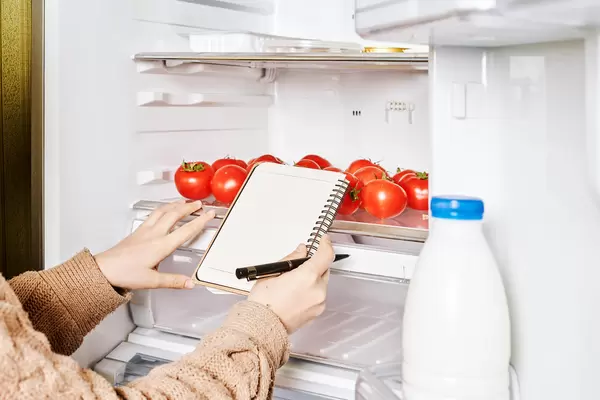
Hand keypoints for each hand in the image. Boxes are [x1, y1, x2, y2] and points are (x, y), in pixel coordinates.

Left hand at [95, 200, 214, 289]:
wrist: (104, 269)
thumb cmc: (125, 273)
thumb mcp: (153, 281)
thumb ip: (173, 281)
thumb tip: (190, 282)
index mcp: (161, 245)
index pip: (186, 230)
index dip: (200, 221)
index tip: (209, 214)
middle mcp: (154, 234)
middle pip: (175, 214)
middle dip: (189, 207)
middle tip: (199, 204)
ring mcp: (145, 230)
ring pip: (163, 211)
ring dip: (176, 204)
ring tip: (184, 202)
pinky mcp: (137, 231)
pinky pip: (153, 214)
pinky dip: (163, 208)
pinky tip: (163, 209)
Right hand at [248, 235, 334, 332]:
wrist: (262, 326)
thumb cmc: (264, 303)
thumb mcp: (273, 273)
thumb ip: (292, 259)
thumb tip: (301, 251)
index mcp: (307, 277)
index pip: (326, 255)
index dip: (325, 244)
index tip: (323, 240)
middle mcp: (317, 290)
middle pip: (324, 269)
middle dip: (315, 264)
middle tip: (300, 265)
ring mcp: (319, 303)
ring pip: (322, 283)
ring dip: (313, 278)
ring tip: (293, 282)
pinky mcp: (317, 312)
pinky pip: (318, 295)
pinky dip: (311, 291)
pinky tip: (296, 293)